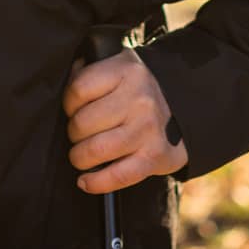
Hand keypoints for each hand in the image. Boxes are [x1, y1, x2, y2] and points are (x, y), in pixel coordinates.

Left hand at [63, 48, 187, 193]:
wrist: (183, 107)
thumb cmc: (136, 90)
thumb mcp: (117, 66)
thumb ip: (89, 71)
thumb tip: (66, 86)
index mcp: (127, 71)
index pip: (78, 89)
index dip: (68, 103)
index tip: (74, 109)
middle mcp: (139, 99)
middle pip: (82, 123)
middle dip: (74, 133)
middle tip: (81, 133)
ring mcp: (148, 129)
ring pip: (95, 151)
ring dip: (80, 157)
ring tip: (82, 154)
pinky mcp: (154, 156)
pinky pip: (117, 176)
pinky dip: (96, 183)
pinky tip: (85, 180)